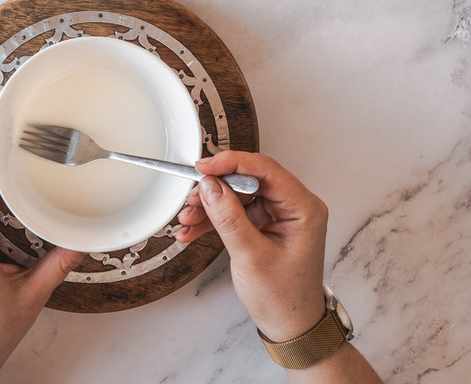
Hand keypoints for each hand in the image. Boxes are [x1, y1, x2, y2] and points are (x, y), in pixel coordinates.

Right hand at [175, 151, 326, 341]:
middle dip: (215, 189)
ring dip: (209, 206)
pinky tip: (192, 229)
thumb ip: (229, 218)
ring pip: (236, 196)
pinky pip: (234, 213)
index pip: (265, 169)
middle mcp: (292, 207)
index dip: (231, 163)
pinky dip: (212, 220)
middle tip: (191, 198)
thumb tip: (211, 186)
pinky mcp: (263, 226)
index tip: (203, 167)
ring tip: (187, 219)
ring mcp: (277, 216)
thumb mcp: (251, 256)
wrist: (290, 326)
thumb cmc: (284, 297)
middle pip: (247, 181)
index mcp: (303, 208)